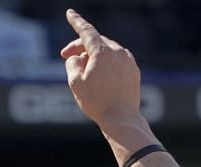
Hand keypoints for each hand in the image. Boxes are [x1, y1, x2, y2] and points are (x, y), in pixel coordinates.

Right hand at [59, 9, 143, 128]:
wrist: (121, 119)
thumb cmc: (96, 102)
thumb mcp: (75, 82)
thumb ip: (72, 63)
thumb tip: (77, 57)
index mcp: (103, 52)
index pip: (86, 31)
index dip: (76, 22)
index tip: (69, 13)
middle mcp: (118, 52)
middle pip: (95, 42)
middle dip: (80, 47)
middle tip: (66, 57)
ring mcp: (128, 61)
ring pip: (107, 52)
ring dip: (93, 57)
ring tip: (84, 72)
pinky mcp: (134, 71)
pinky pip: (117, 62)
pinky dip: (106, 65)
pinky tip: (100, 78)